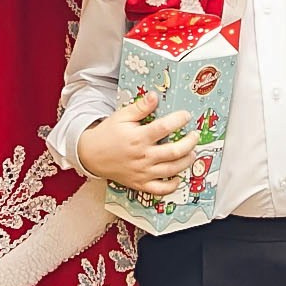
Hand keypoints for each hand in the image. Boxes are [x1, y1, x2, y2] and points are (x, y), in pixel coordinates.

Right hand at [76, 90, 198, 193]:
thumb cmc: (107, 134)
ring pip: (172, 170)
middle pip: (174, 151)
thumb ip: (140, 107)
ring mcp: (142, 172)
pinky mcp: (140, 184)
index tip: (186, 115)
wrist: (91, 155)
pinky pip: (160, 189)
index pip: (164, 128)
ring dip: (186, 161)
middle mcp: (143, 157)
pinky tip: (178, 177)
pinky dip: (172, 186)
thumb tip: (155, 96)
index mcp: (138, 138)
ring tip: (192, 152)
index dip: (179, 120)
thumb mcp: (121, 116)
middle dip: (190, 142)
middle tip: (195, 135)